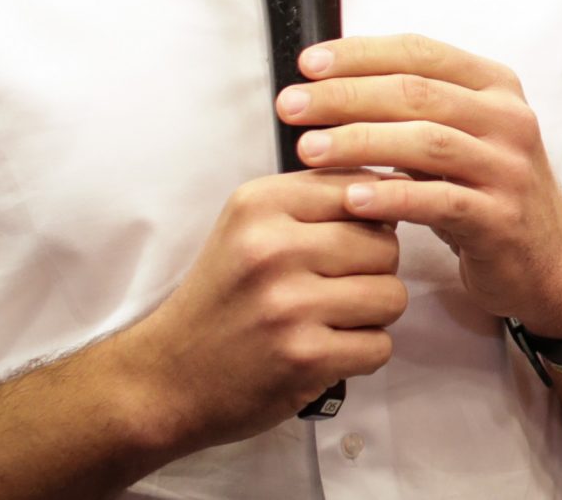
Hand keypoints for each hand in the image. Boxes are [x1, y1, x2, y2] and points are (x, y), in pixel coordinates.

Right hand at [124, 168, 406, 454]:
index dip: (371, 218)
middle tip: (337, 287)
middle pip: (385, 244)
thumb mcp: (249, 227)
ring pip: (392, 295)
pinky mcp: (304, 357)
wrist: (168, 378)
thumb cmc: (221, 299)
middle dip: (374, 270)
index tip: (349, 240)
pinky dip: (362, 354)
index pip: (362, 188)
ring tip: (332, 319)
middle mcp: (273, 248)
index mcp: (260, 204)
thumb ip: (312, 201)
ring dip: (372, 315)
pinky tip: (327, 351)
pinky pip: (380, 346)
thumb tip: (393, 184)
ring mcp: (289, 305)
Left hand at [279, 34, 561, 338]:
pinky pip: (438, 201)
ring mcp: (508, 168)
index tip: (307, 64)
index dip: (360, 54)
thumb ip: (413, 110)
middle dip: (345, 95)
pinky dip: (391, 197)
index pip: (419, 52)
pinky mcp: (501, 218)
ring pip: (425, 142)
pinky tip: (350, 198)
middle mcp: (507, 118)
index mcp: (495, 85)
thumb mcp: (461, 138)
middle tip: (291, 106)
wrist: (549, 263)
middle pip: (416, 92)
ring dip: (359, 142)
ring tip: (308, 150)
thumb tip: (328, 86)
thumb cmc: (488, 194)